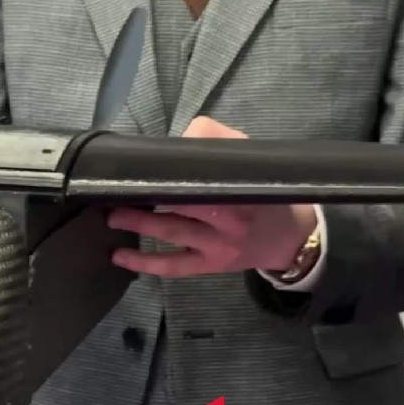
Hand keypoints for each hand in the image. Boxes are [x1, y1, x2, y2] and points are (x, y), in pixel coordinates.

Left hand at [107, 117, 317, 277]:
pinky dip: (145, 263)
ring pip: (173, 233)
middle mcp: (229, 219)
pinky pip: (174, 266)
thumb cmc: (263, 193)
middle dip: (146, 197)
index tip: (142, 166)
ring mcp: (218, 246)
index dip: (171, 171)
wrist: (291, 237)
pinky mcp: (209, 265)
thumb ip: (217, 140)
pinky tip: (120, 257)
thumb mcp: (249, 158)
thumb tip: (179, 138)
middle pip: (181, 204)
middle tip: (116, 190)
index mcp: (240, 188)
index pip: (201, 176)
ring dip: (139, 225)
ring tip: (112, 216)